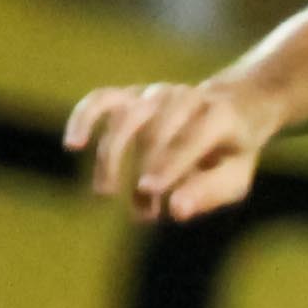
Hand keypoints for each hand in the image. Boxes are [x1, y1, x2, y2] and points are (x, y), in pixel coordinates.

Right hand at [64, 79, 275, 220]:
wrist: (229, 110)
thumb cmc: (230, 153)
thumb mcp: (234, 177)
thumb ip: (209, 192)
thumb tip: (174, 210)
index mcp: (219, 115)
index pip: (191, 137)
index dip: (170, 163)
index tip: (149, 191)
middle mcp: (185, 98)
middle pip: (156, 131)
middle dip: (144, 170)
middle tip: (142, 214)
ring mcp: (156, 93)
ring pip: (126, 117)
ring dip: (111, 157)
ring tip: (105, 194)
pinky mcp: (133, 94)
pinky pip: (103, 100)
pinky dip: (84, 117)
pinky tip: (73, 143)